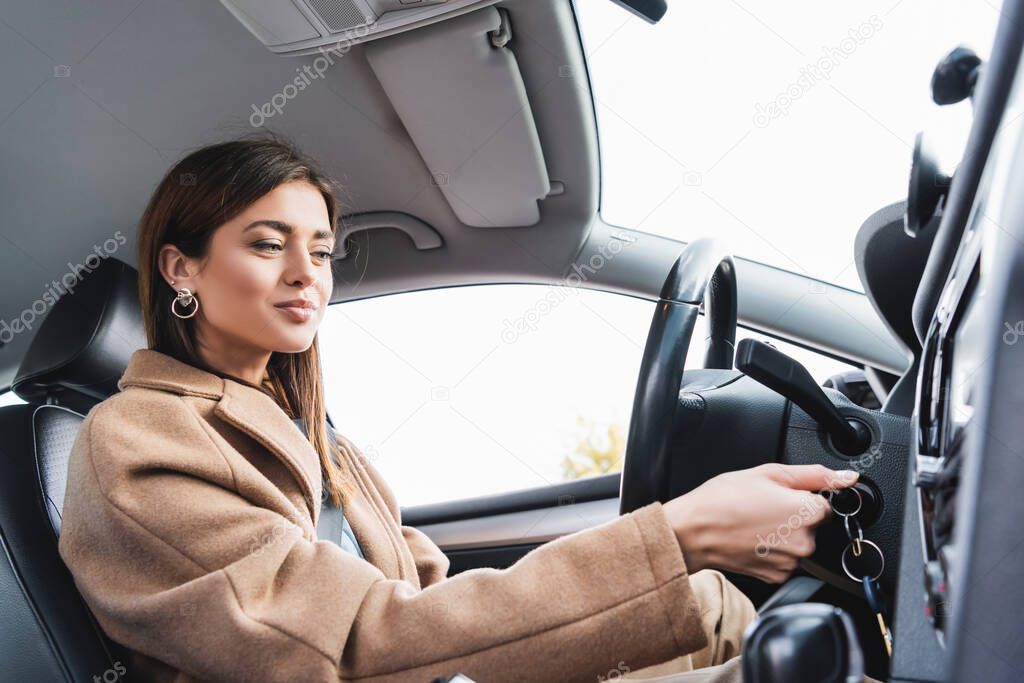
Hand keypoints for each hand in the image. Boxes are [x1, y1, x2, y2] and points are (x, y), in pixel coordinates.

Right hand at [662, 463, 858, 582]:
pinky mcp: (777, 576)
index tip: (779, 496)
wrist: (692, 530)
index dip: (800, 497)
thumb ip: (814, 474)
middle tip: (762, 507)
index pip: (824, 503)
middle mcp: (805, 541)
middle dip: (793, 516)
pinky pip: (785, 560)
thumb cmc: (723, 499)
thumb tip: (848, 477)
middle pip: (812, 525)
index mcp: (807, 512)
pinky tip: (752, 540)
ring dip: (783, 534)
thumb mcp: (769, 473)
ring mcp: (791, 562)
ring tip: (753, 523)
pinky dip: (773, 551)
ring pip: (798, 543)